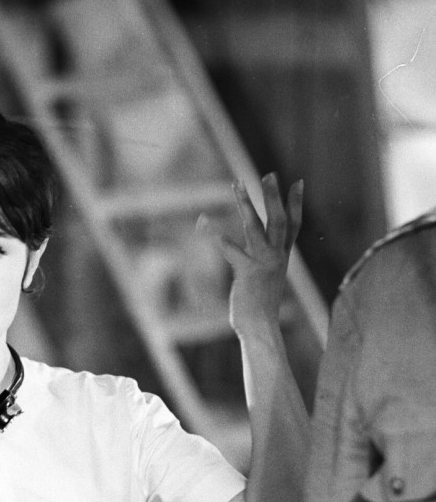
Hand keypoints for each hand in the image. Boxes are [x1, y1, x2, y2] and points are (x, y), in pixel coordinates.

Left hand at [201, 172, 302, 335]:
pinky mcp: (247, 271)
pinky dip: (216, 235)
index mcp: (282, 258)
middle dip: (273, 196)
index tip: (298, 182)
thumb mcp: (264, 285)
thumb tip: (260, 269)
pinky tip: (204, 222)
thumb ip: (263, 270)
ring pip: (255, 226)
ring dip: (246, 203)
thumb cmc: (260, 312)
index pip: (293, 226)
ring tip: (237, 183)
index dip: (296, 204)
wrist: (261, 328)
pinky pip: (230, 248)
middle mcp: (277, 257)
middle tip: (269, 173)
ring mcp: (263, 263)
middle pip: (279, 220)